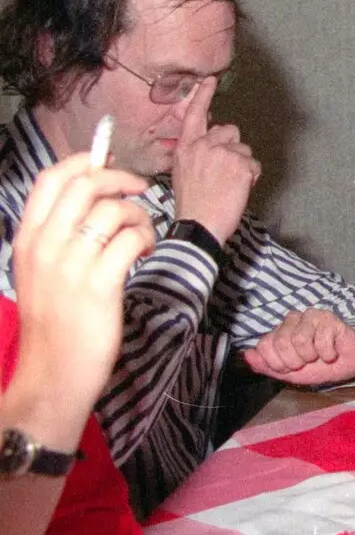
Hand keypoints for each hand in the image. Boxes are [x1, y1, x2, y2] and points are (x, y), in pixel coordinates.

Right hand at [10, 154, 154, 414]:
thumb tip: (90, 195)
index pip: (51, 179)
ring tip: (141, 235)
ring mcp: (71, 265)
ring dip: (139, 215)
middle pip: (86, 184)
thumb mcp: (39, 270)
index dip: (85, 162)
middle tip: (140, 191)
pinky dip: (146, 239)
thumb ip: (57, 234)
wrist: (54, 372)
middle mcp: (46, 246)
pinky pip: (131, 238)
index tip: (110, 165)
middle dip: (121, 180)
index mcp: (28, 238)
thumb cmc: (55, 321)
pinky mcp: (100, 284)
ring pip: (113, 209)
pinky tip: (143, 253)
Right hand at [170, 77, 259, 242]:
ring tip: (229, 185)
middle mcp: (204, 146)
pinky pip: (254, 165)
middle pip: (230, 132)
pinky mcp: (240, 165)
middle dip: (232, 148)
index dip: (202, 96)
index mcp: (186, 148)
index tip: (210, 80)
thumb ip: (197, 155)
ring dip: (242, 164)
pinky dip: (251, 177)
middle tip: (224, 172)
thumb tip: (212, 148)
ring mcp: (223, 154)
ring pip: (244, 149)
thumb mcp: (184, 173)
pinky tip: (238, 190)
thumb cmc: (192, 205)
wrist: (198, 225)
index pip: (195, 115)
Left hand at [241, 308, 354, 385]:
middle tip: (306, 362)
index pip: (264, 344)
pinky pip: (321, 339)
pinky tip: (332, 352)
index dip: (276, 363)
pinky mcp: (329, 318)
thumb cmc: (318, 367)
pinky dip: (327, 353)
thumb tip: (246, 355)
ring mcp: (311, 316)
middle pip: (281, 342)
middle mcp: (292, 320)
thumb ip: (266, 365)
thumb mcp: (288, 373)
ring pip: (299, 339)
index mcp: (279, 332)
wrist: (348, 366)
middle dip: (295, 361)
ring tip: (320, 356)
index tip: (290, 367)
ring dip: (312, 356)